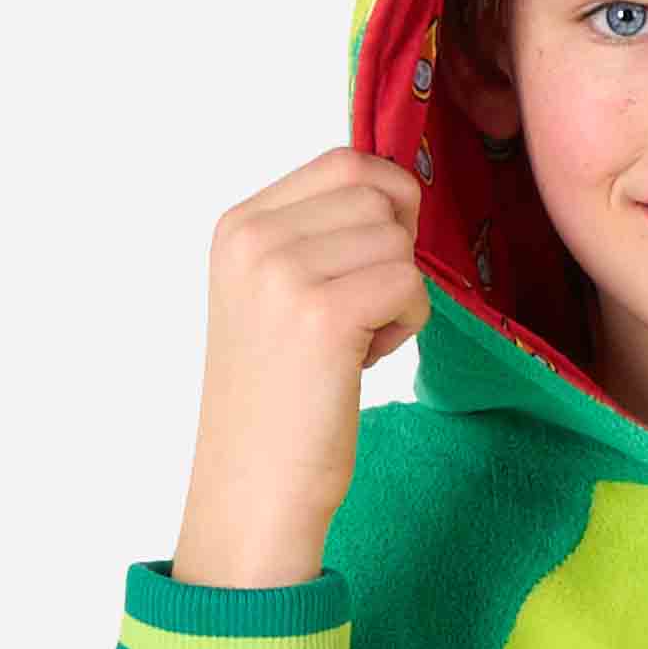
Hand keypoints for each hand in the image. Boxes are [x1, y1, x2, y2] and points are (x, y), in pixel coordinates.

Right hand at [171, 146, 429, 586]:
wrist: (255, 487)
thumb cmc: (281, 398)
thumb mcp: (275, 295)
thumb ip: (318, 235)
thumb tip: (399, 187)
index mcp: (238, 224)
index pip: (345, 162)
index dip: (385, 208)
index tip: (366, 271)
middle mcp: (253, 237)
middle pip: (378, 193)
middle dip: (395, 252)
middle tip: (363, 314)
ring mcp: (283, 271)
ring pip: (398, 240)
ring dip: (401, 293)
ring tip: (358, 343)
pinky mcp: (323, 313)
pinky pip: (409, 283)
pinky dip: (408, 323)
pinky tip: (366, 360)